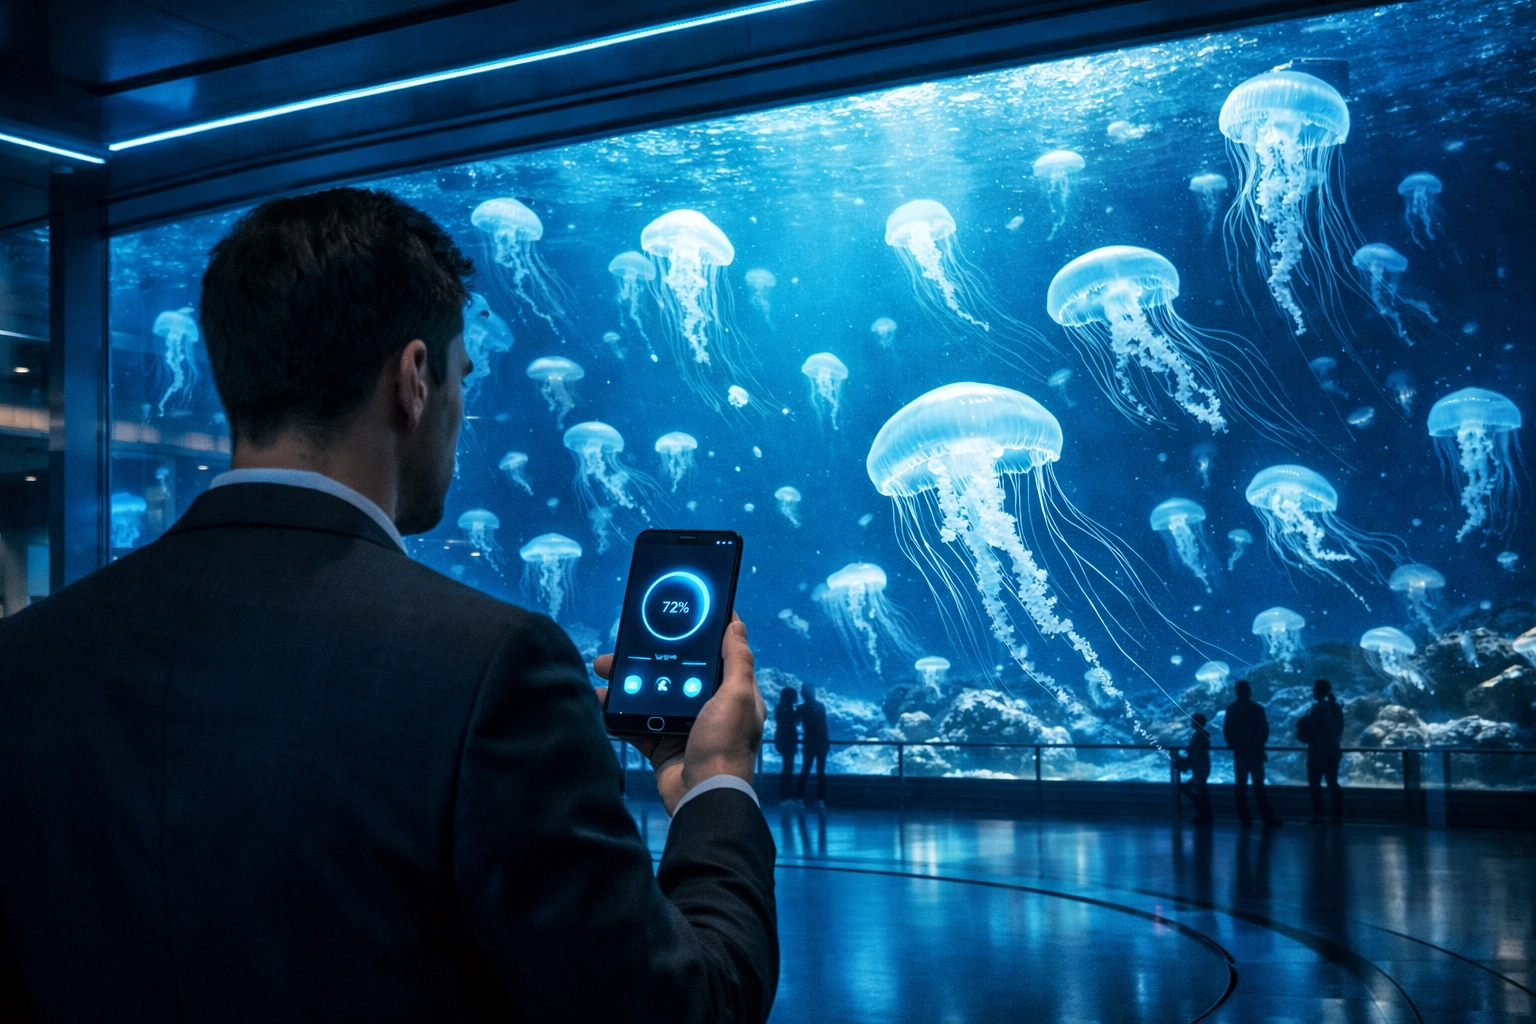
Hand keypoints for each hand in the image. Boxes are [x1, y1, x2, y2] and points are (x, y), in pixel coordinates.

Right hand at [593, 614, 764, 813]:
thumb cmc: (725, 746)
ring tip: (603, 671)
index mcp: (732, 694)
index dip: (700, 636)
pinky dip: (619, 713)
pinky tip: (602, 701)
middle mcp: (710, 708)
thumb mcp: (737, 698)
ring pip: (652, 695)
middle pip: (677, 673)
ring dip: (628, 682)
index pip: (717, 656)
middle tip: (623, 645)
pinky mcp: (662, 746)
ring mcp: (684, 727)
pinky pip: (637, 723)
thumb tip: (737, 625)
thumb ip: (737, 661)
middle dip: (649, 658)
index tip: (680, 617)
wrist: (703, 797)